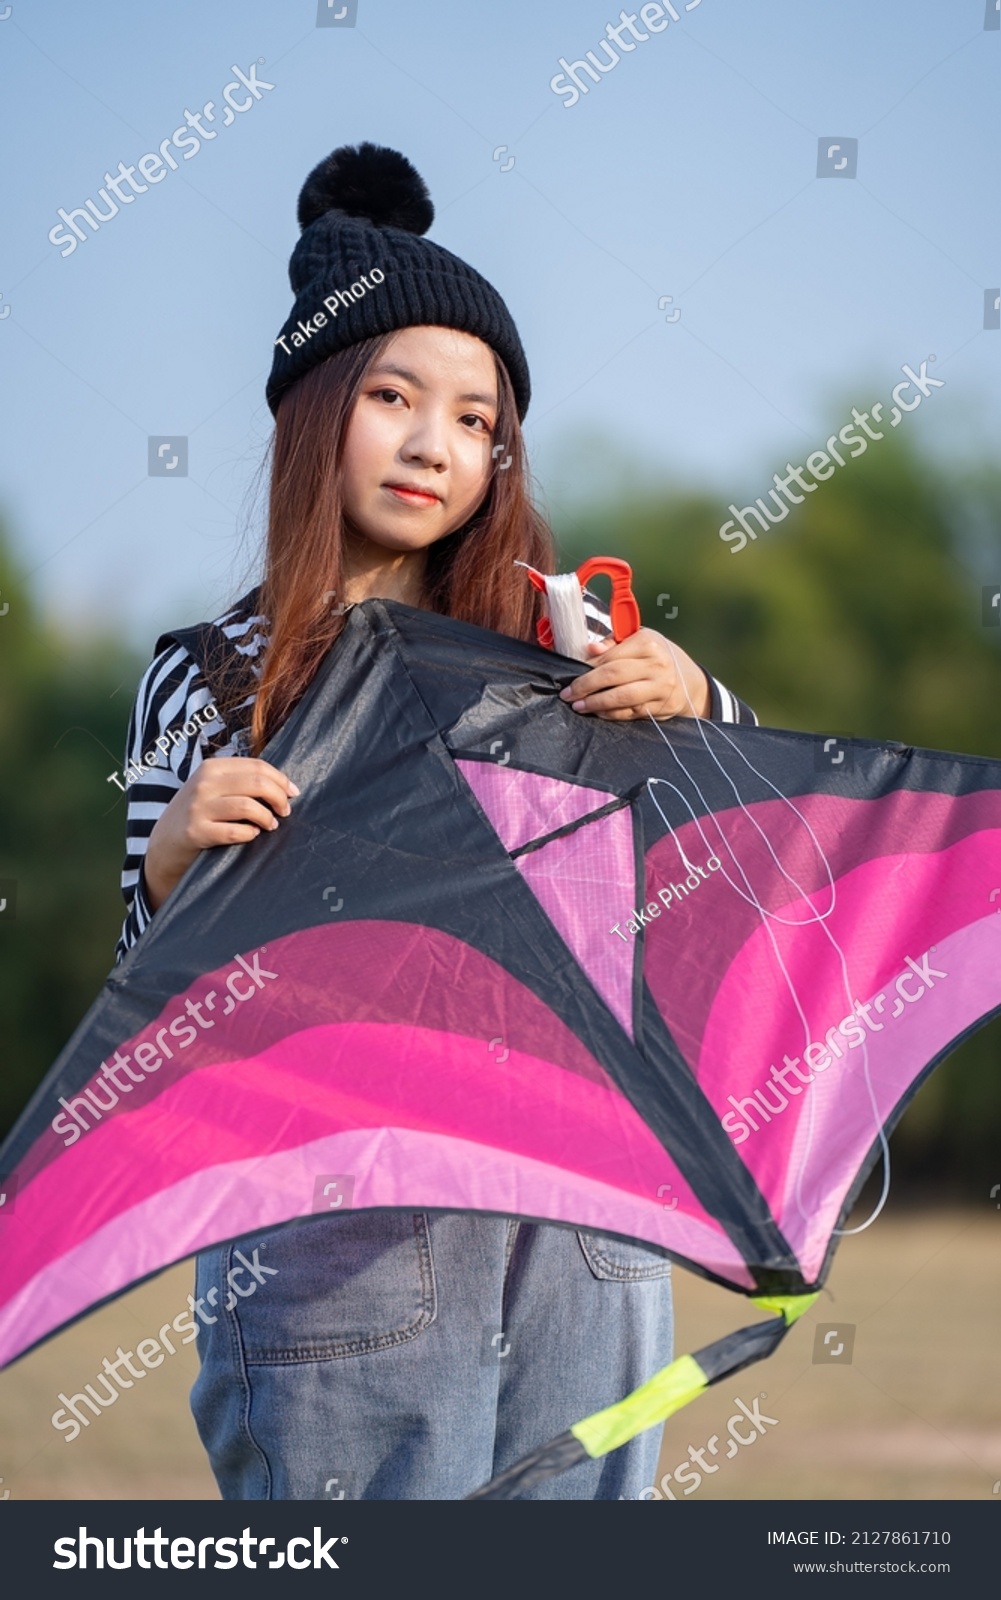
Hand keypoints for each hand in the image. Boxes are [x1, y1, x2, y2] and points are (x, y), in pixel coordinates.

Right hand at [144, 758, 299, 910]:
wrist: (164, 843)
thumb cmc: (198, 814)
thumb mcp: (212, 788)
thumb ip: (240, 782)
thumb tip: (284, 786)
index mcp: (212, 768)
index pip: (257, 766)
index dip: (280, 779)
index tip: (293, 792)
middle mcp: (204, 784)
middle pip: (257, 783)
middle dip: (279, 798)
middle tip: (285, 811)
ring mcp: (198, 807)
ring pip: (249, 806)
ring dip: (267, 818)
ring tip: (271, 825)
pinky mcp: (196, 831)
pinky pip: (235, 831)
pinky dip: (250, 834)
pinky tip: (252, 835)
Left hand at [557, 628, 710, 720]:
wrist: (691, 681)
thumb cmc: (658, 656)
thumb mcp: (639, 641)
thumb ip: (613, 643)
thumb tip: (590, 649)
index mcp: (648, 643)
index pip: (610, 656)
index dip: (587, 667)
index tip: (571, 674)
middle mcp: (657, 664)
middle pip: (613, 676)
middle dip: (586, 686)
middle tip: (568, 694)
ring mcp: (660, 687)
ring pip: (621, 697)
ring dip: (596, 704)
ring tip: (578, 706)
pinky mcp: (661, 707)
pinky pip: (630, 712)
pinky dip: (611, 714)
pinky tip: (598, 712)